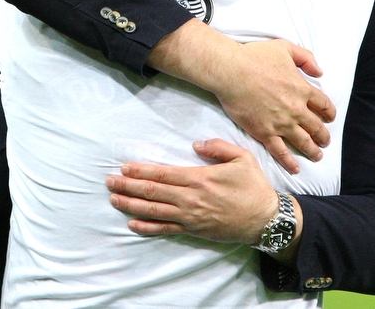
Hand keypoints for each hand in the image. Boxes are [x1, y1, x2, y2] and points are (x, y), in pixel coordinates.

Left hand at [106, 139, 282, 245]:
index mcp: (200, 178)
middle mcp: (191, 199)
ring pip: (154, 211)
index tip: (124, 168)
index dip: (141, 171)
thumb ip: (218, 147)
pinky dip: (147, 227)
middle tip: (109, 182)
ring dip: (131, 205)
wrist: (266, 219)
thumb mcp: (243, 157)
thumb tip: (196, 144)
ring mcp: (190, 217)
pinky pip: (166, 229)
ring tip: (114, 200)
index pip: (163, 174)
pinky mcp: (194, 231)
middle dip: (128, 187)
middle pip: (152, 192)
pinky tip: (132, 224)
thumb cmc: (254, 187)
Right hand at [218, 39, 332, 172]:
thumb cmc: (255, 56)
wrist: (231, 71)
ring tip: (317, 156)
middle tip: (325, 142)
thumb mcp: (285, 48)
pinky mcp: (265, 132)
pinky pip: (281, 151)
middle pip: (317, 127)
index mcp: (302, 89)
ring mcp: (281, 123)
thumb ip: (305, 58)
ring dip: (313, 151)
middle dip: (323, 136)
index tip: (329, 119)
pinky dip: (289, 162)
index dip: (329, 114)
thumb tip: (320, 71)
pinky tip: (295, 168)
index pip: (324, 105)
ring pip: (303, 142)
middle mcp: (296, 109)